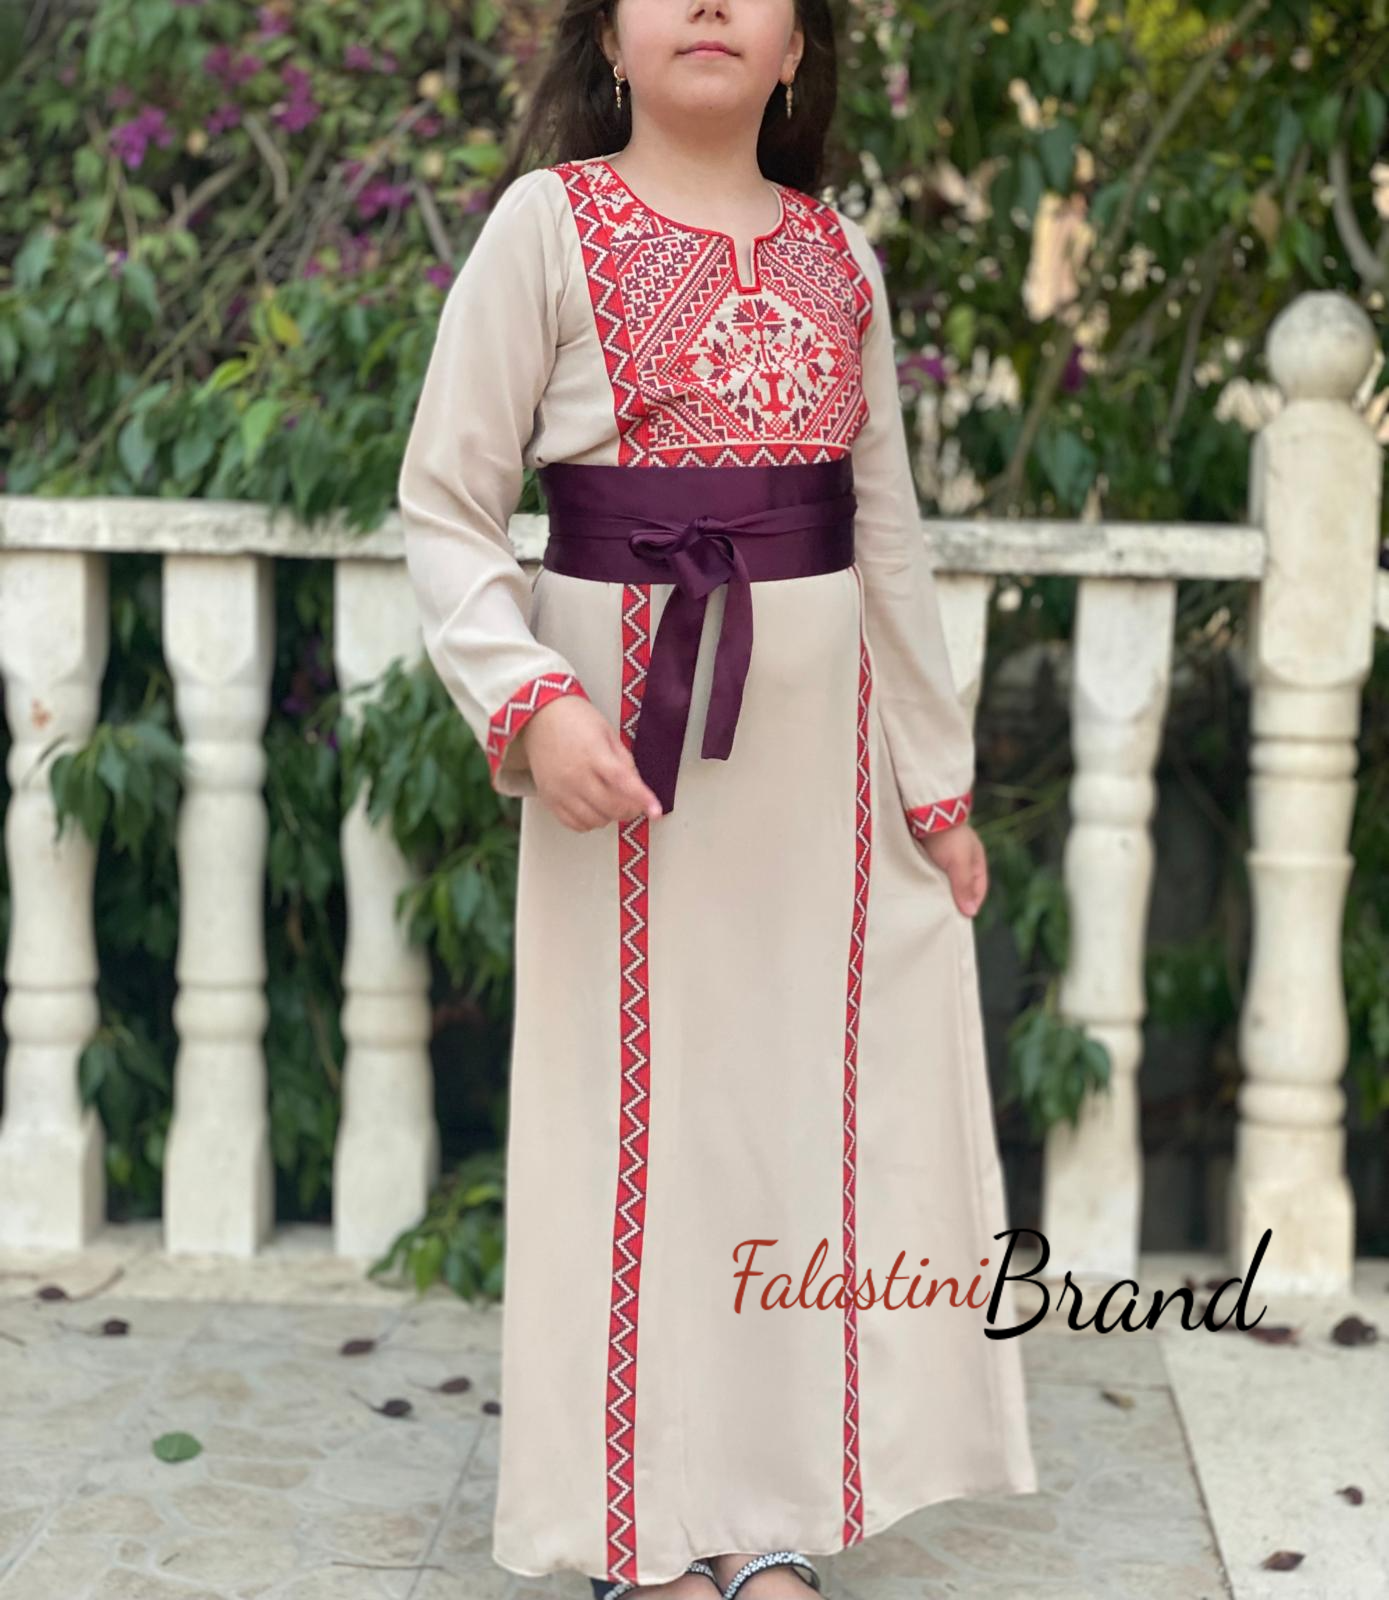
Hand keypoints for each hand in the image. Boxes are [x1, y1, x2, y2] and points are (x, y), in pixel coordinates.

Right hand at [514, 695, 663, 830]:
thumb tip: (638, 789)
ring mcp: (560, 790)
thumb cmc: (576, 720)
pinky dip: (590, 822)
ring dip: (611, 816)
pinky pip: (574, 824)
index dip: (642, 799)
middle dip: (630, 809)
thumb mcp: (607, 733)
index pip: (623, 782)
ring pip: (595, 820)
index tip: (656, 811)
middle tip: (636, 803)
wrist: (539, 718)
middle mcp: (575, 775)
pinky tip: (595, 809)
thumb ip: (624, 762)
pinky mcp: (549, 799)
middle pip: (611, 807)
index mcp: (593, 754)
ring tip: (613, 802)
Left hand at [919, 821, 987, 916]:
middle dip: (954, 901)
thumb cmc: (947, 836)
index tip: (961, 919)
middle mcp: (961, 860)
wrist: (924, 812)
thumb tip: (971, 913)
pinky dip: (927, 883)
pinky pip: (930, 874)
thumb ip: (964, 886)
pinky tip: (921, 891)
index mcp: (976, 861)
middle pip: (961, 887)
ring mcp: (944, 857)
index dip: (972, 904)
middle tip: (944, 917)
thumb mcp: (959, 862)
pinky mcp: (928, 855)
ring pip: (945, 882)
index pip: (978, 889)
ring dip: (939, 892)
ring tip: (931, 908)